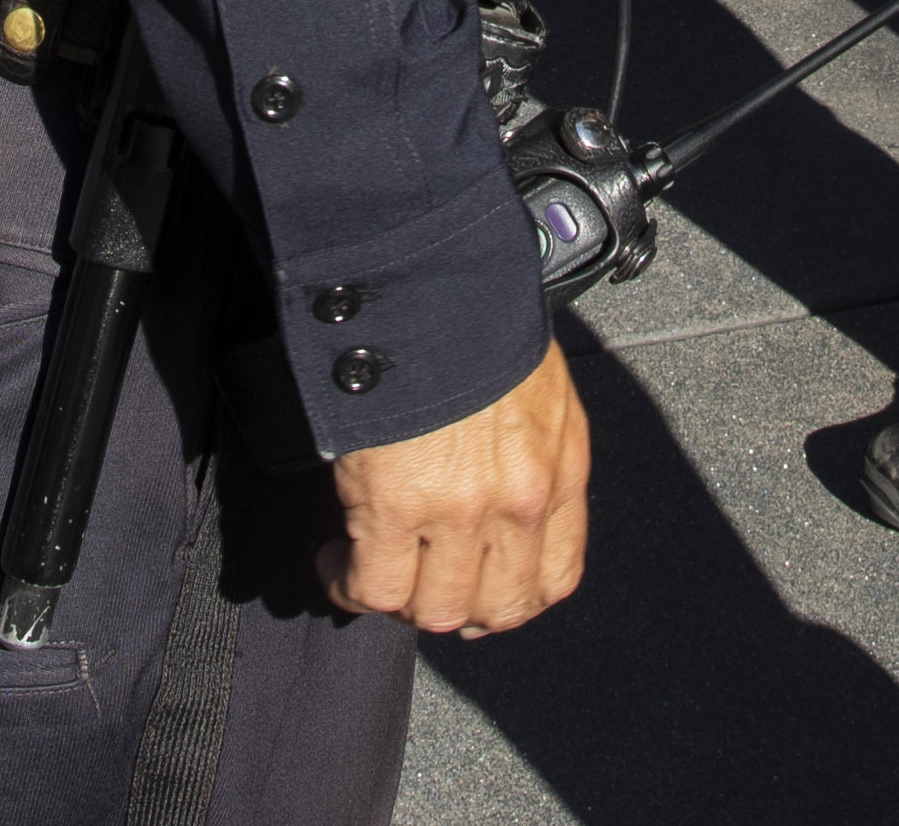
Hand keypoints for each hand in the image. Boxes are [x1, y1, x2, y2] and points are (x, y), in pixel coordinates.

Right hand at [327, 340, 590, 637]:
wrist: (434, 287)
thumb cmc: (480, 321)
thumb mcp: (537, 389)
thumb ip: (532, 450)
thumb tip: (497, 488)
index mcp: (560, 471)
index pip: (554, 577)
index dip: (512, 601)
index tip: (485, 598)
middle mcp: (520, 504)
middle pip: (497, 609)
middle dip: (458, 611)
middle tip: (424, 589)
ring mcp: (461, 513)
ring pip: (435, 610)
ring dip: (401, 601)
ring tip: (372, 572)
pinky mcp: (396, 507)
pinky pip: (374, 588)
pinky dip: (350, 587)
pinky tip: (337, 563)